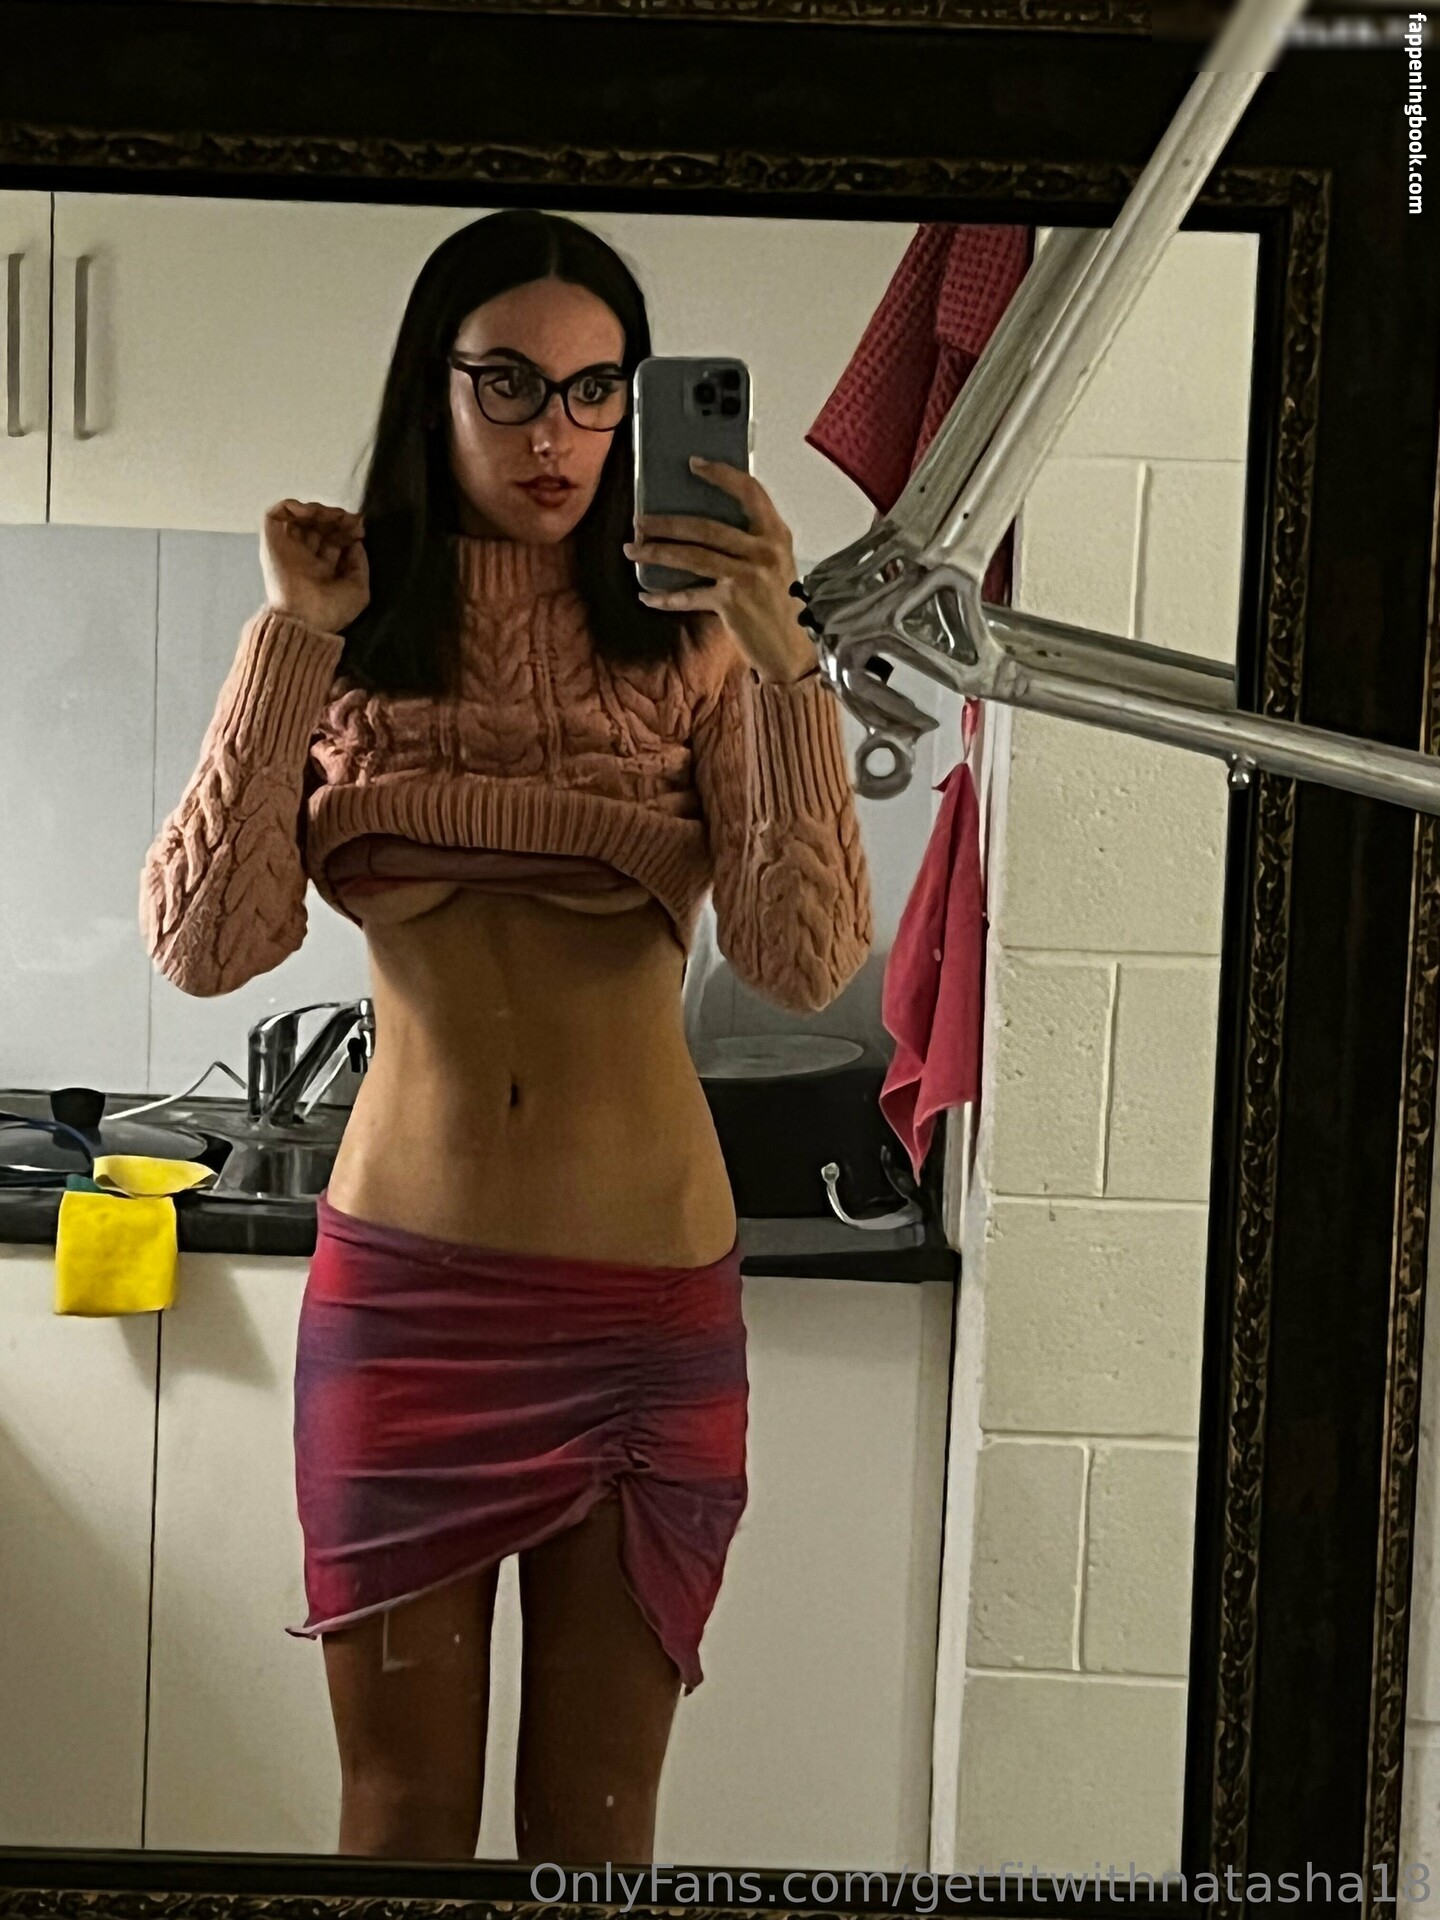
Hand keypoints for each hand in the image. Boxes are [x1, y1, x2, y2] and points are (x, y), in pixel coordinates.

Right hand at [261, 500, 369, 632]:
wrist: (304, 618)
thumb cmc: (331, 610)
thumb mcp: (358, 590)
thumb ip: (359, 564)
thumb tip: (355, 542)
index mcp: (322, 568)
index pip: (334, 539)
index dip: (347, 529)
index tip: (359, 529)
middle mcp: (305, 555)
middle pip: (320, 525)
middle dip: (337, 518)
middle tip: (351, 521)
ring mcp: (288, 547)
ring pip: (301, 516)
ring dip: (320, 510)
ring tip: (334, 517)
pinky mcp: (272, 540)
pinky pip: (279, 513)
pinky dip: (294, 506)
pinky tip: (310, 513)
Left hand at [623, 459, 817, 683]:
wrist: (790, 648)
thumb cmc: (779, 604)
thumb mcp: (775, 563)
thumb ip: (751, 541)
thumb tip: (704, 524)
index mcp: (775, 534)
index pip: (750, 492)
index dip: (721, 474)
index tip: (694, 464)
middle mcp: (763, 551)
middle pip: (707, 527)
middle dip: (667, 524)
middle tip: (639, 521)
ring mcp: (747, 576)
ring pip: (692, 556)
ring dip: (657, 552)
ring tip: (632, 549)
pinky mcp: (731, 602)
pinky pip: (689, 595)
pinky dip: (665, 597)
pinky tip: (647, 595)